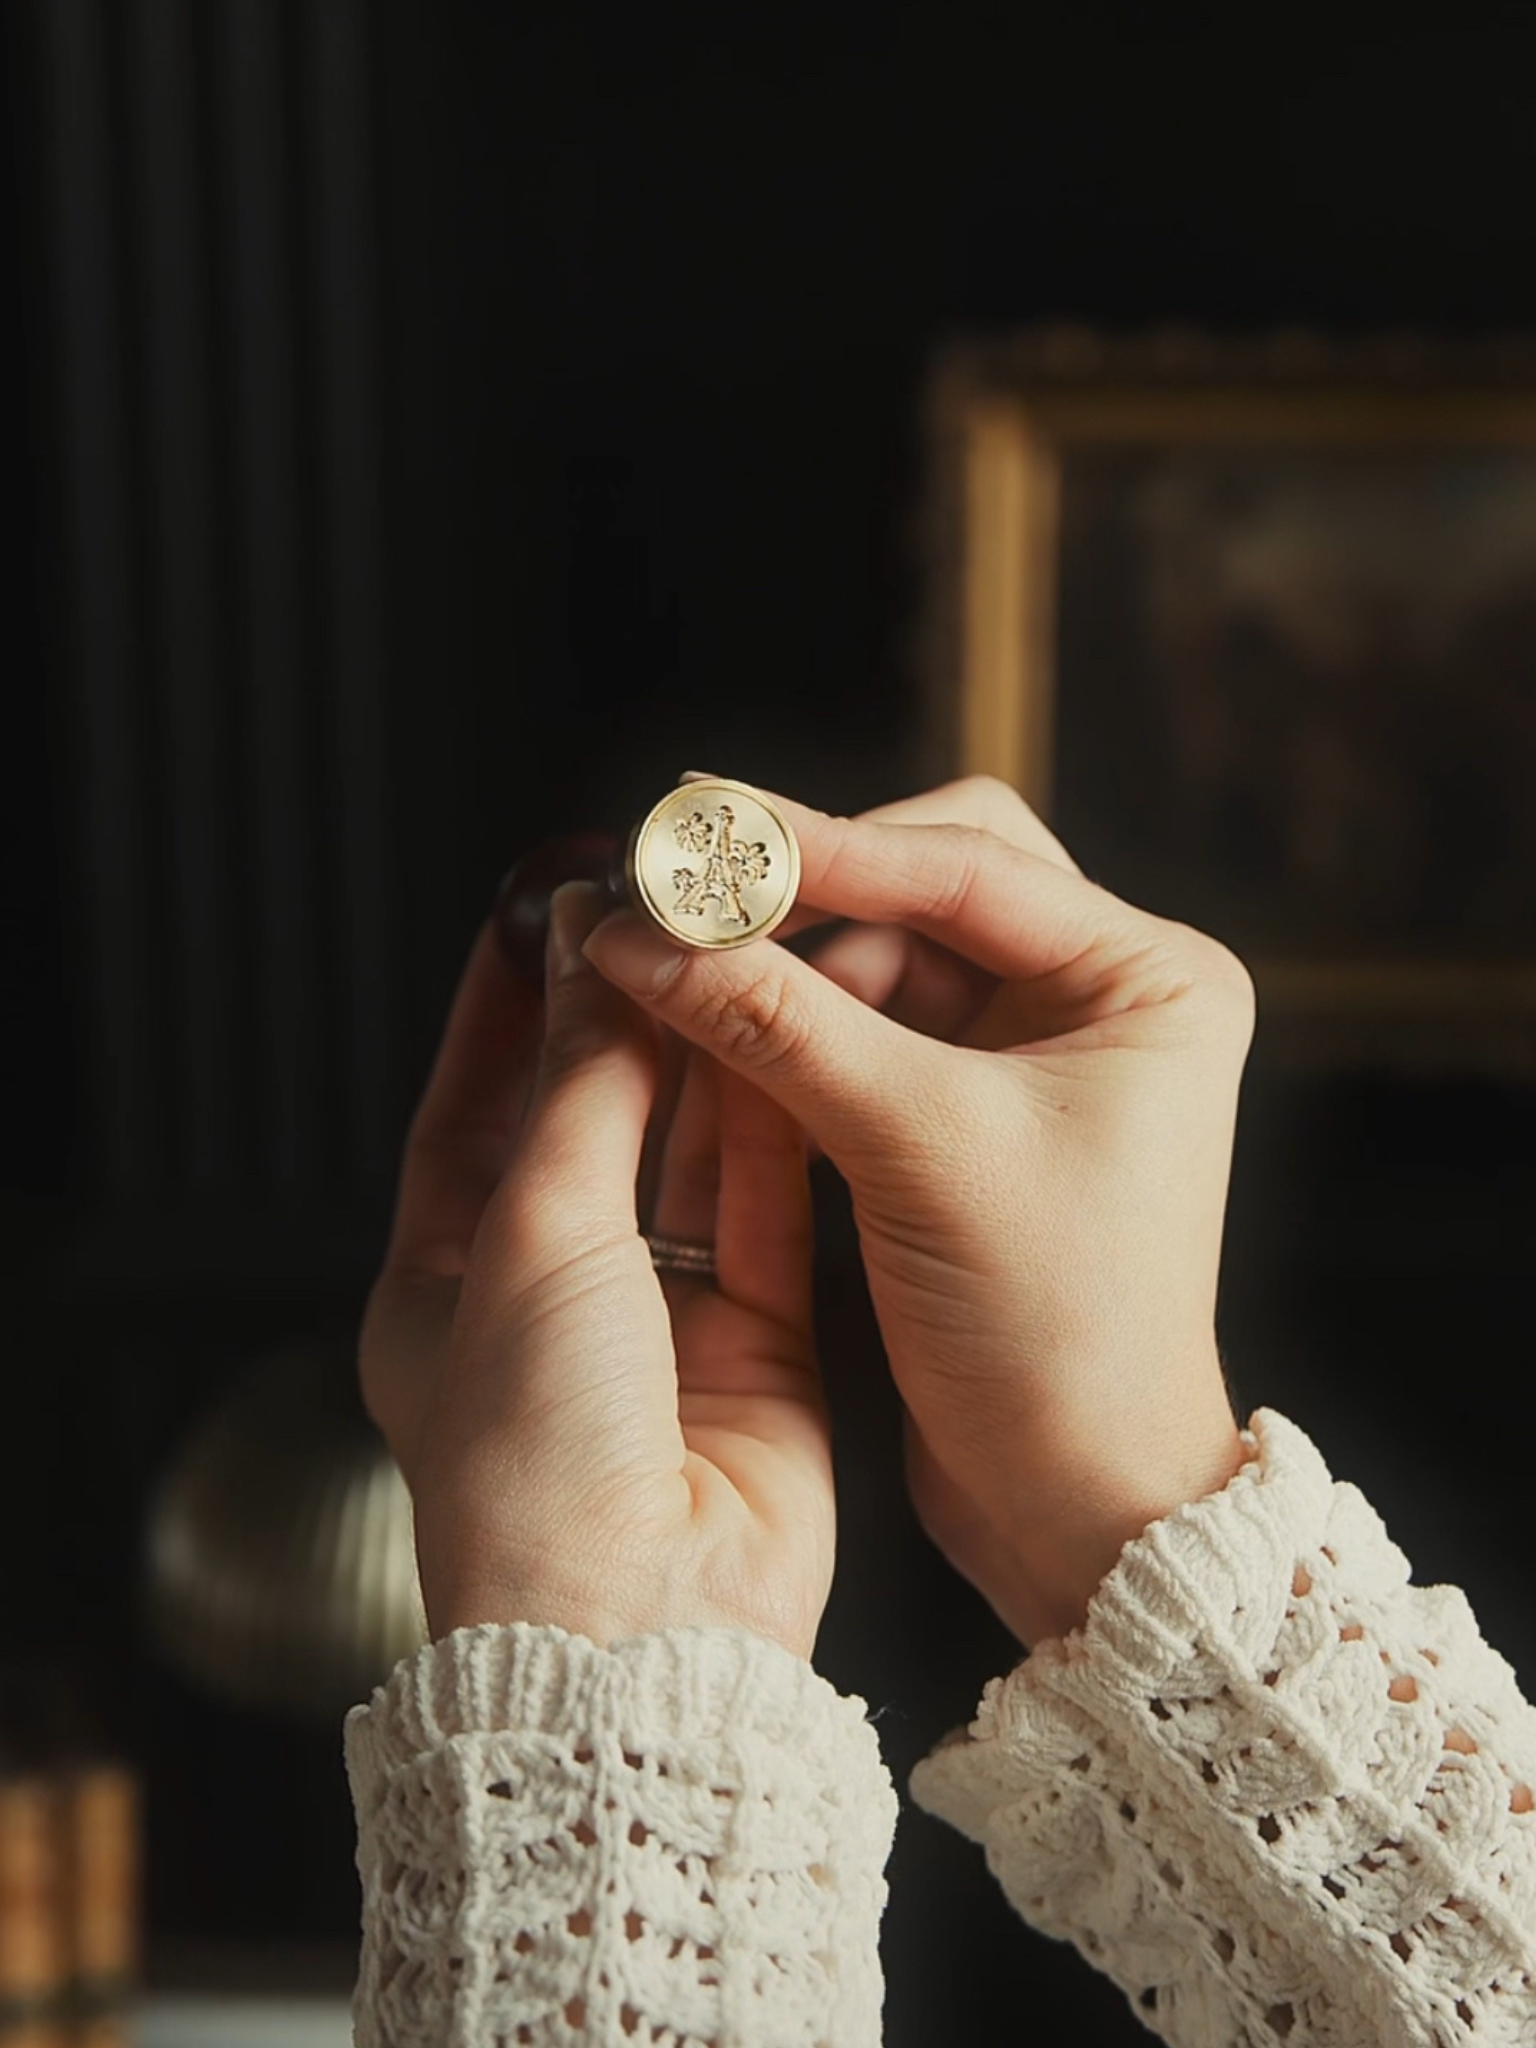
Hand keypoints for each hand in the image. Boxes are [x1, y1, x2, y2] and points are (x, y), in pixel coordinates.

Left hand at [360, 882, 833, 1657]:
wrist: (643, 1628)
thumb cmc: (534, 1457)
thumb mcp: (537, 1239)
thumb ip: (582, 1091)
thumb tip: (593, 952)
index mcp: (447, 1283)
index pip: (471, 1108)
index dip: (508, 1003)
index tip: (548, 906)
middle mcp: (554, 1297)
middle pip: (595, 1122)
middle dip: (630, 1019)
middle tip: (674, 911)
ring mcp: (662, 1323)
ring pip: (693, 1159)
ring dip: (715, 1060)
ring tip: (745, 951)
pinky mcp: (762, 1348)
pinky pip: (773, 1214)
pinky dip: (782, 1131)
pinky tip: (796, 1042)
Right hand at [583, 778, 1251, 1647]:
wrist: (1077, 1496)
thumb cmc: (1056, 1333)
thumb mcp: (917, 1152)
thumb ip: (777, 1023)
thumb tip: (643, 934)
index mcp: (1149, 980)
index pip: (967, 861)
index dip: (819, 845)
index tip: (695, 832)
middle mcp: (1102, 997)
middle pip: (924, 886)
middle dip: (804, 900)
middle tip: (678, 899)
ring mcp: (1037, 1054)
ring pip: (882, 958)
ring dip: (785, 969)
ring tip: (679, 977)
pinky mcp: (973, 1113)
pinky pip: (865, 1031)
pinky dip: (790, 1032)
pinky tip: (716, 1035)